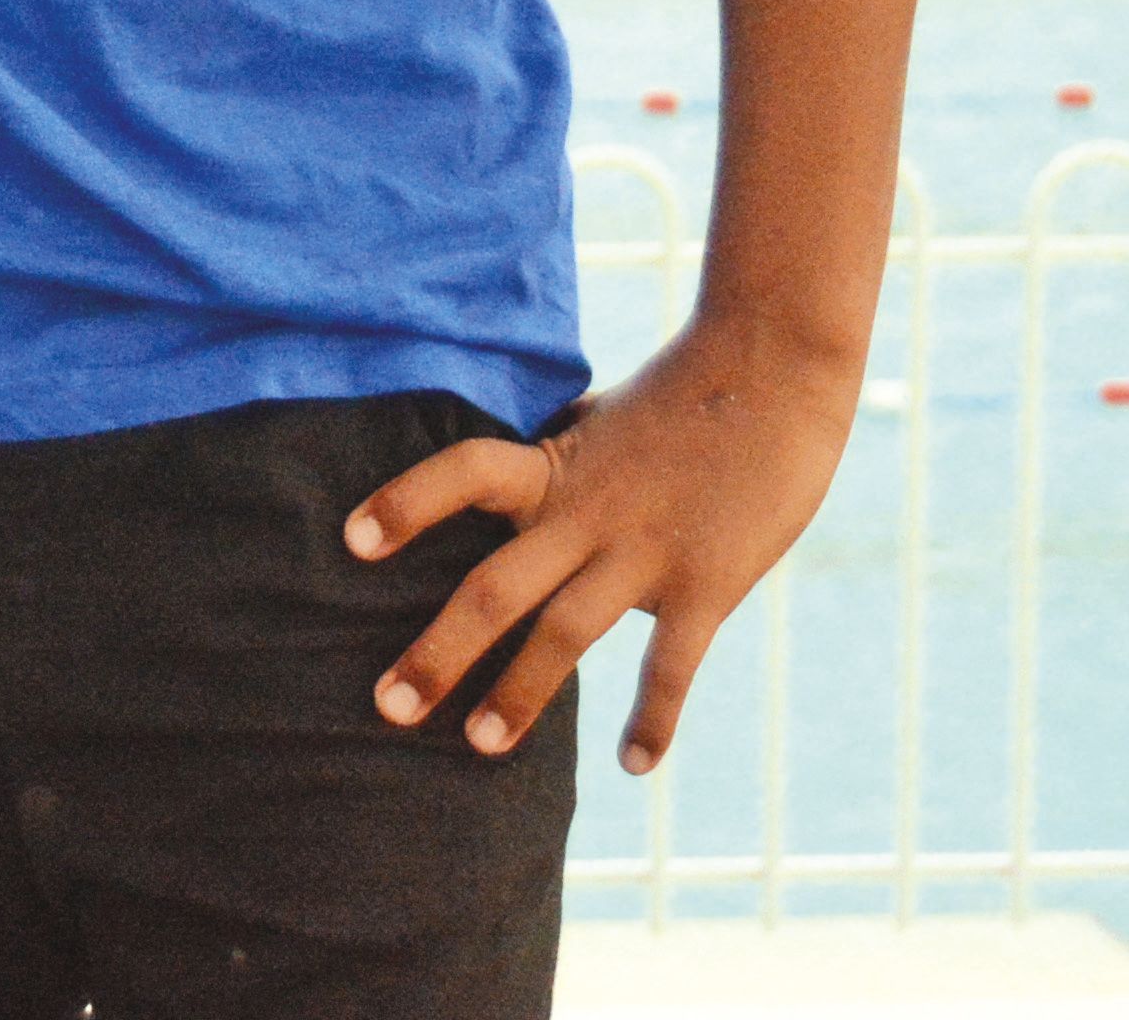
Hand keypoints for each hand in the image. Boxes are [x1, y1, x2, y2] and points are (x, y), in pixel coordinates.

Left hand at [344, 309, 862, 774]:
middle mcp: (587, 511)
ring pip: (564, 635)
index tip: (351, 541)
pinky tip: (632, 764)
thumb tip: (515, 477)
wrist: (777, 364)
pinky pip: (671, 667)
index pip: (463, 474)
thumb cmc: (685, 387)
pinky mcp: (708, 584)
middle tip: (386, 706)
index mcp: (556, 464)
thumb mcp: (601, 417)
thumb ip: (558, 460)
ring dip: (519, 695)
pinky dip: (652, 720)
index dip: (406, 502)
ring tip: (478, 746)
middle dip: (438, 652)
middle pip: (494, 588)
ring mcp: (645, 551)